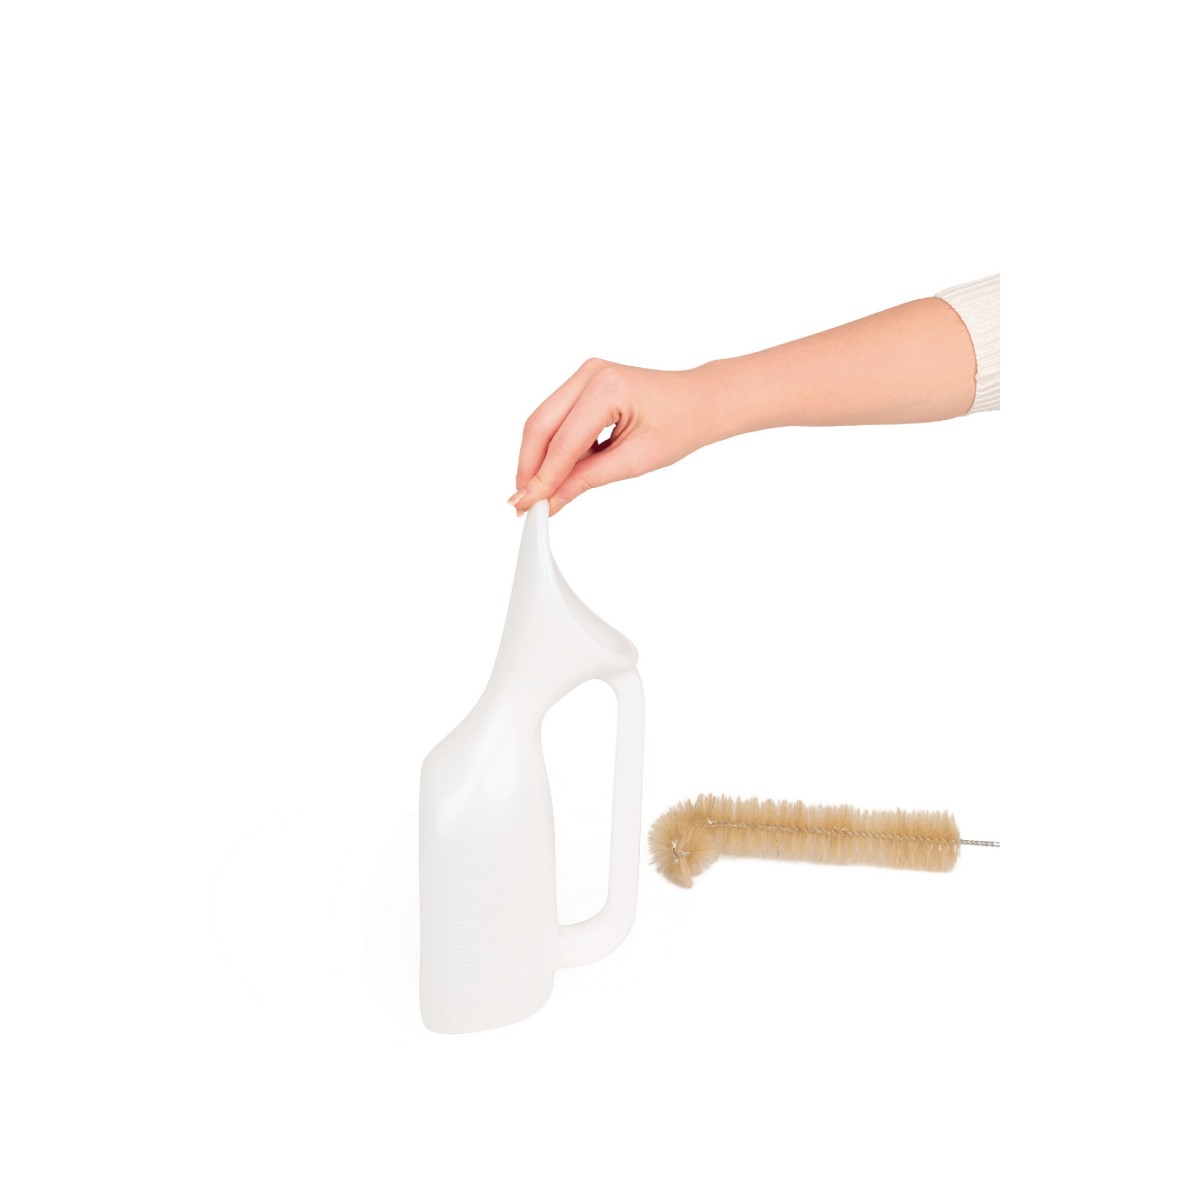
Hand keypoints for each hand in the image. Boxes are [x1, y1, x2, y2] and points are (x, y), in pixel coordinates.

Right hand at [510, 359, 720, 515]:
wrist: (701, 402)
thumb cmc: (680, 425)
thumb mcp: (634, 461)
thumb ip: (586, 479)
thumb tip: (550, 500)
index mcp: (607, 389)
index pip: (562, 442)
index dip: (542, 479)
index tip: (526, 507)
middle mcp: (590, 374)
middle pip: (540, 425)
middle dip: (529, 467)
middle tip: (523, 503)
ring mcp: (585, 375)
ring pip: (544, 422)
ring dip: (539, 459)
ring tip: (540, 493)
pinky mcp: (584, 384)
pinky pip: (557, 418)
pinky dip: (555, 448)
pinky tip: (560, 473)